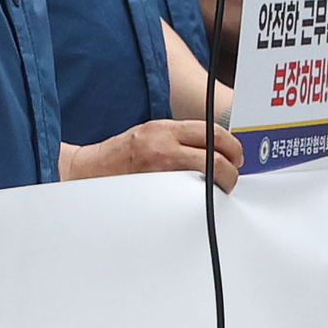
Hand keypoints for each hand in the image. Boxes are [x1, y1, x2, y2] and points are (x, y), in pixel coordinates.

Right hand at [57, 119, 239, 185]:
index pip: (213, 133)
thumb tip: (215, 146)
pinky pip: (189, 194)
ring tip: (218, 188)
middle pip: (216, 157)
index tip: (236, 156)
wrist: (91, 169)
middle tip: (231, 176)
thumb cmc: (122, 153)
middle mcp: (164, 147)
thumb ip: (182, 136)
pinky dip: (201, 197)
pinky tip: (200, 198)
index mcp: (165, 129)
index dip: (232, 147)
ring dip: (219, 185)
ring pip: (207, 177)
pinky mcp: (157, 191)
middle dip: (231, 170)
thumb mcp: (152, 131)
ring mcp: (161, 171)